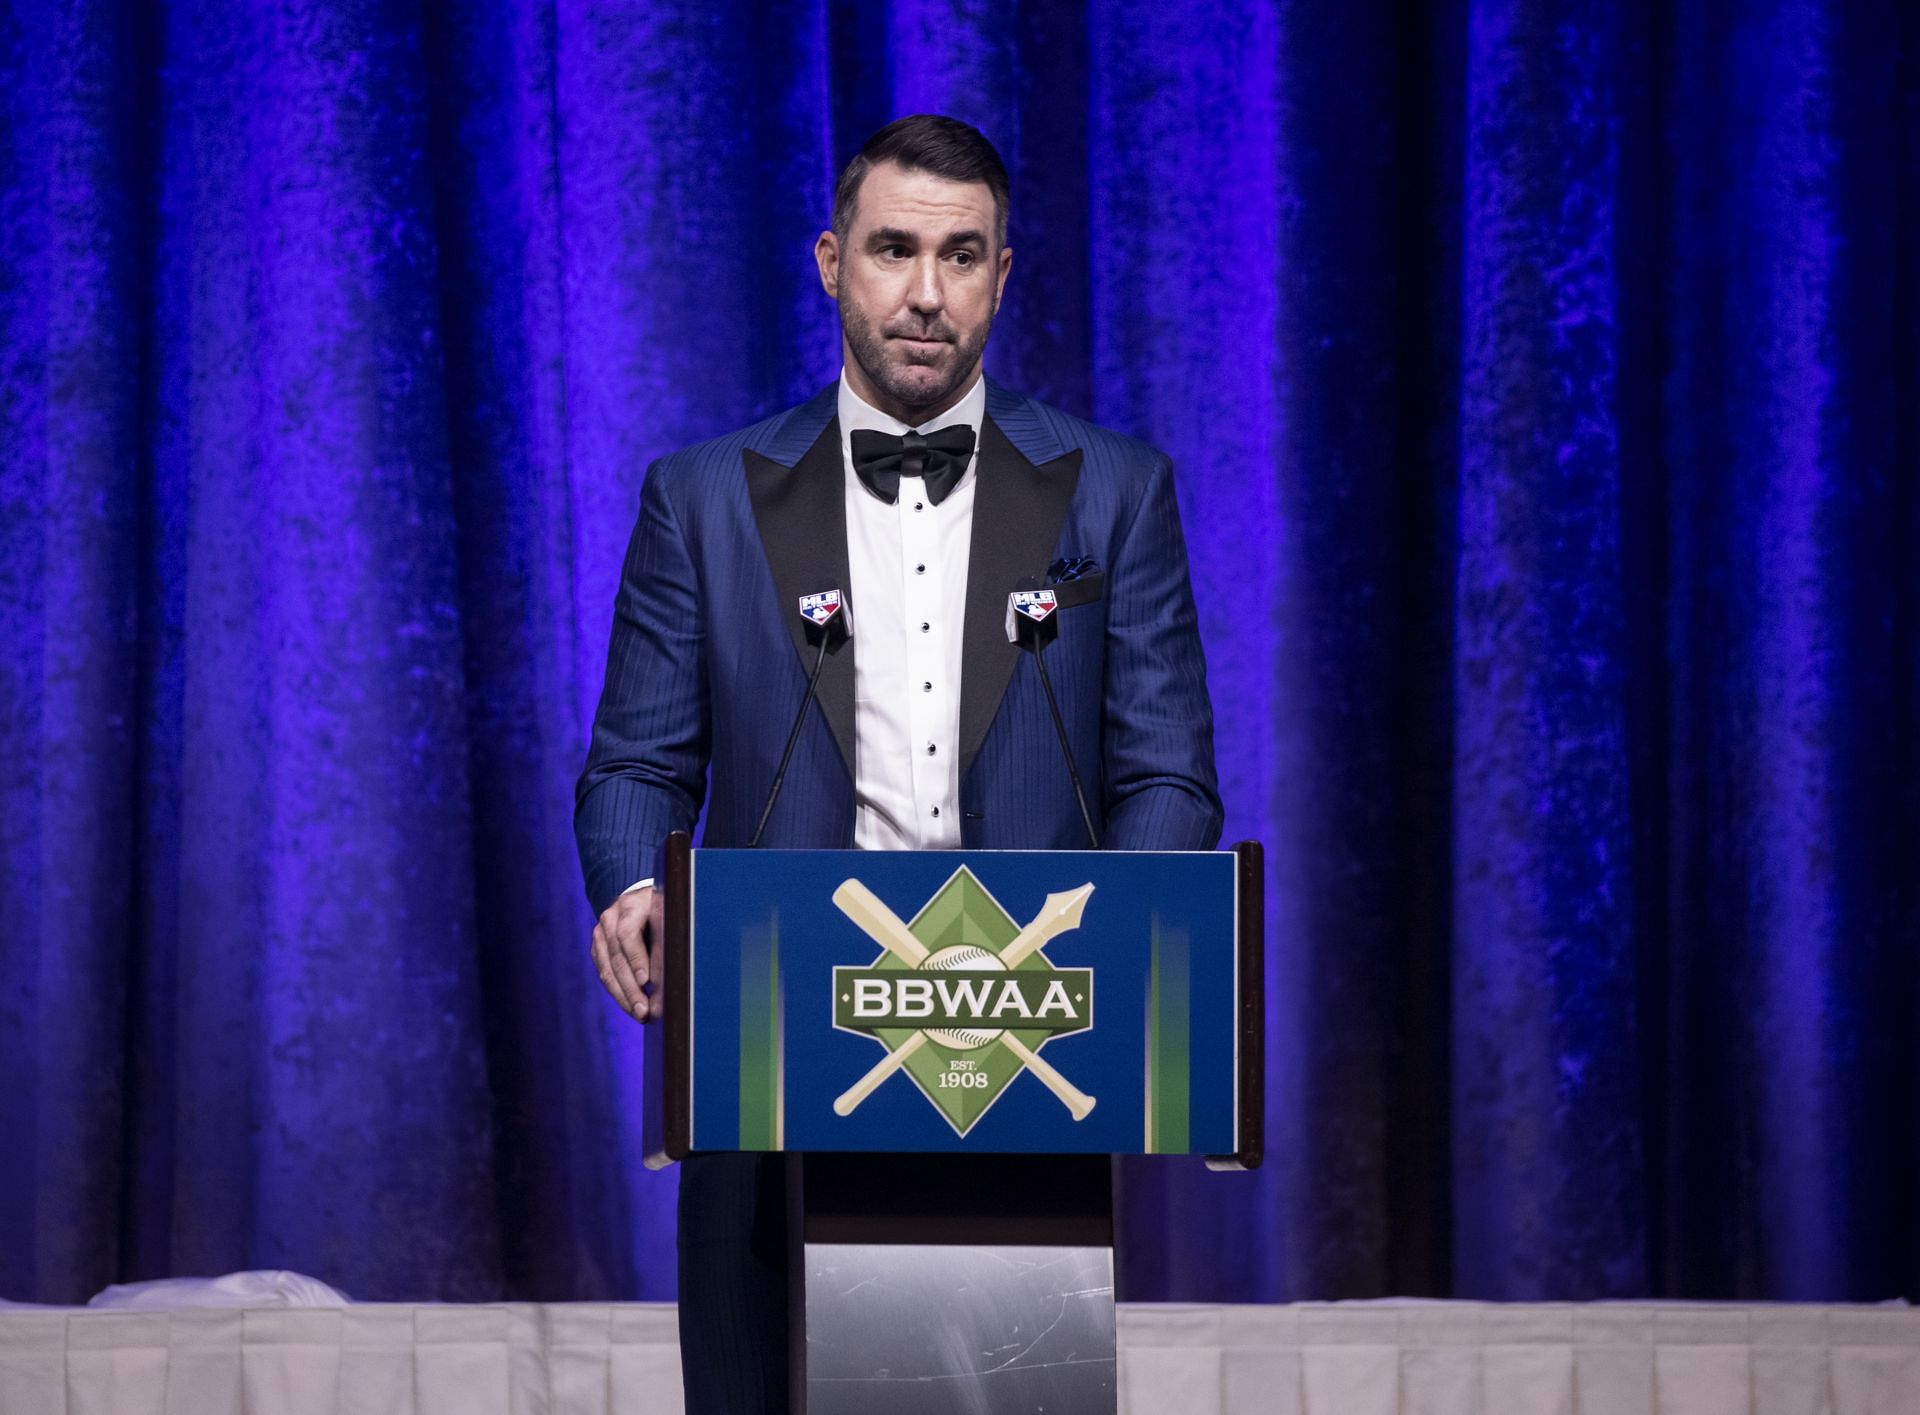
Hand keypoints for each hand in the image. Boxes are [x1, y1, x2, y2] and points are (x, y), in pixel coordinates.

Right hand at [592, 885, 665, 1021]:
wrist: (636, 898)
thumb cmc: (660, 909)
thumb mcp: (666, 913)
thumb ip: (666, 936)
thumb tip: (673, 972)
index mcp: (631, 905)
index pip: (627, 933)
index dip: (636, 958)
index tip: (646, 980)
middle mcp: (610, 918)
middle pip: (617, 956)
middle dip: (631, 987)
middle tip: (644, 1010)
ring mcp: (600, 934)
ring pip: (607, 969)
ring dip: (623, 995)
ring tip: (639, 1014)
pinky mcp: (597, 948)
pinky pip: (604, 973)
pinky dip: (617, 992)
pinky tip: (630, 1006)